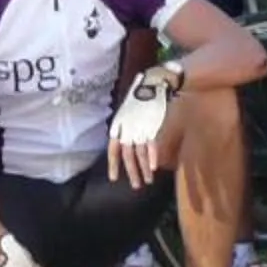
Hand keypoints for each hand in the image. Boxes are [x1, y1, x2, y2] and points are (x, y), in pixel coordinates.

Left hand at [106, 63, 180, 187]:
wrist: (154, 81)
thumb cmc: (142, 93)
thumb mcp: (128, 109)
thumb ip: (126, 124)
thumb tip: (125, 138)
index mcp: (119, 123)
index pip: (112, 148)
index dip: (113, 164)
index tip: (114, 178)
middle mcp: (127, 128)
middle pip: (127, 155)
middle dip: (131, 172)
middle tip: (135, 186)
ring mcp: (139, 128)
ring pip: (139, 154)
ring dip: (143, 170)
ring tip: (146, 182)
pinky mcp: (152, 126)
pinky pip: (151, 145)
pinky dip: (152, 157)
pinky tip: (153, 168)